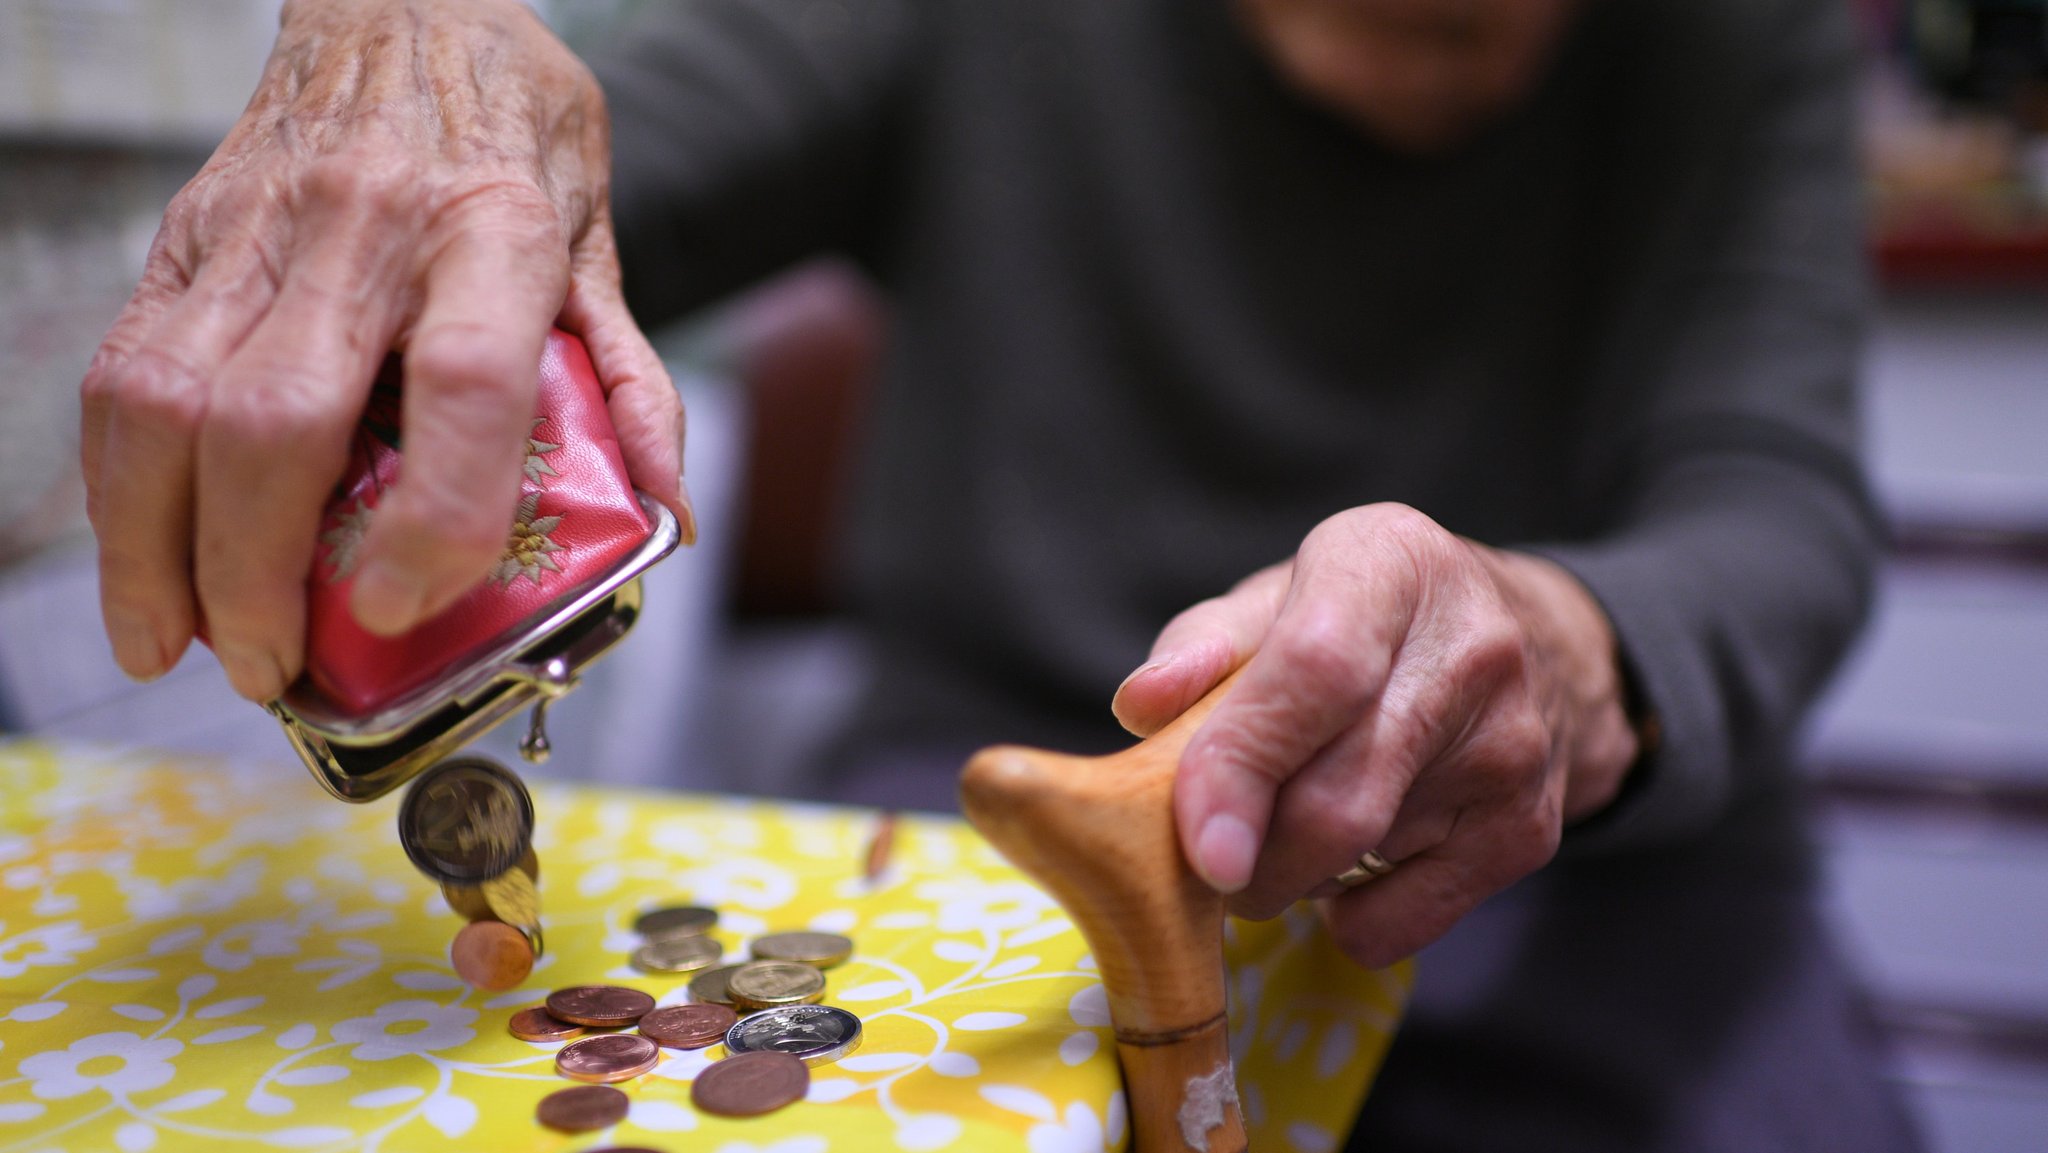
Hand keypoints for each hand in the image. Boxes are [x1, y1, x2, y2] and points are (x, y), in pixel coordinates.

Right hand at [80, 0, 688, 700]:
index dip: (437, 513)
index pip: (465, 384)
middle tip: (275, 664)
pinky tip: (140, 551)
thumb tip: (669, 515)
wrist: (405, 6)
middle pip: (279, 420)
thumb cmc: (511, 130)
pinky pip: (125, 368)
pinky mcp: (186, 236)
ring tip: (178, 640)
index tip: (408, 603)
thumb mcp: (598, 242)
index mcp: (494, 233)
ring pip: (168, 403)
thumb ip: (628, 380)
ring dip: (156, 546)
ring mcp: (259, 230)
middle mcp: (366, 231)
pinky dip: (118, 478)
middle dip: (254, 571)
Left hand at [1111, 503, 1639, 966]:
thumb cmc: (1368, 621)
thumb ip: (1203, 645)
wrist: (1542, 648)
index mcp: (1393, 566)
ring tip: (1290, 819)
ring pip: (1356, 866)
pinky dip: (1345, 916)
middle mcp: (1471, 651)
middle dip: (1246, 859)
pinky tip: (1355, 855)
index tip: (1197, 844)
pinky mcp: (1527, 832)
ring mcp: (1509, 750)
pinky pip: (1398, 925)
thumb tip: (1140, 705)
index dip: (1244, 764)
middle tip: (1206, 855)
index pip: (1316, 672)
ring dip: (1289, 874)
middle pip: (1336, 801)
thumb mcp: (1283, 597)